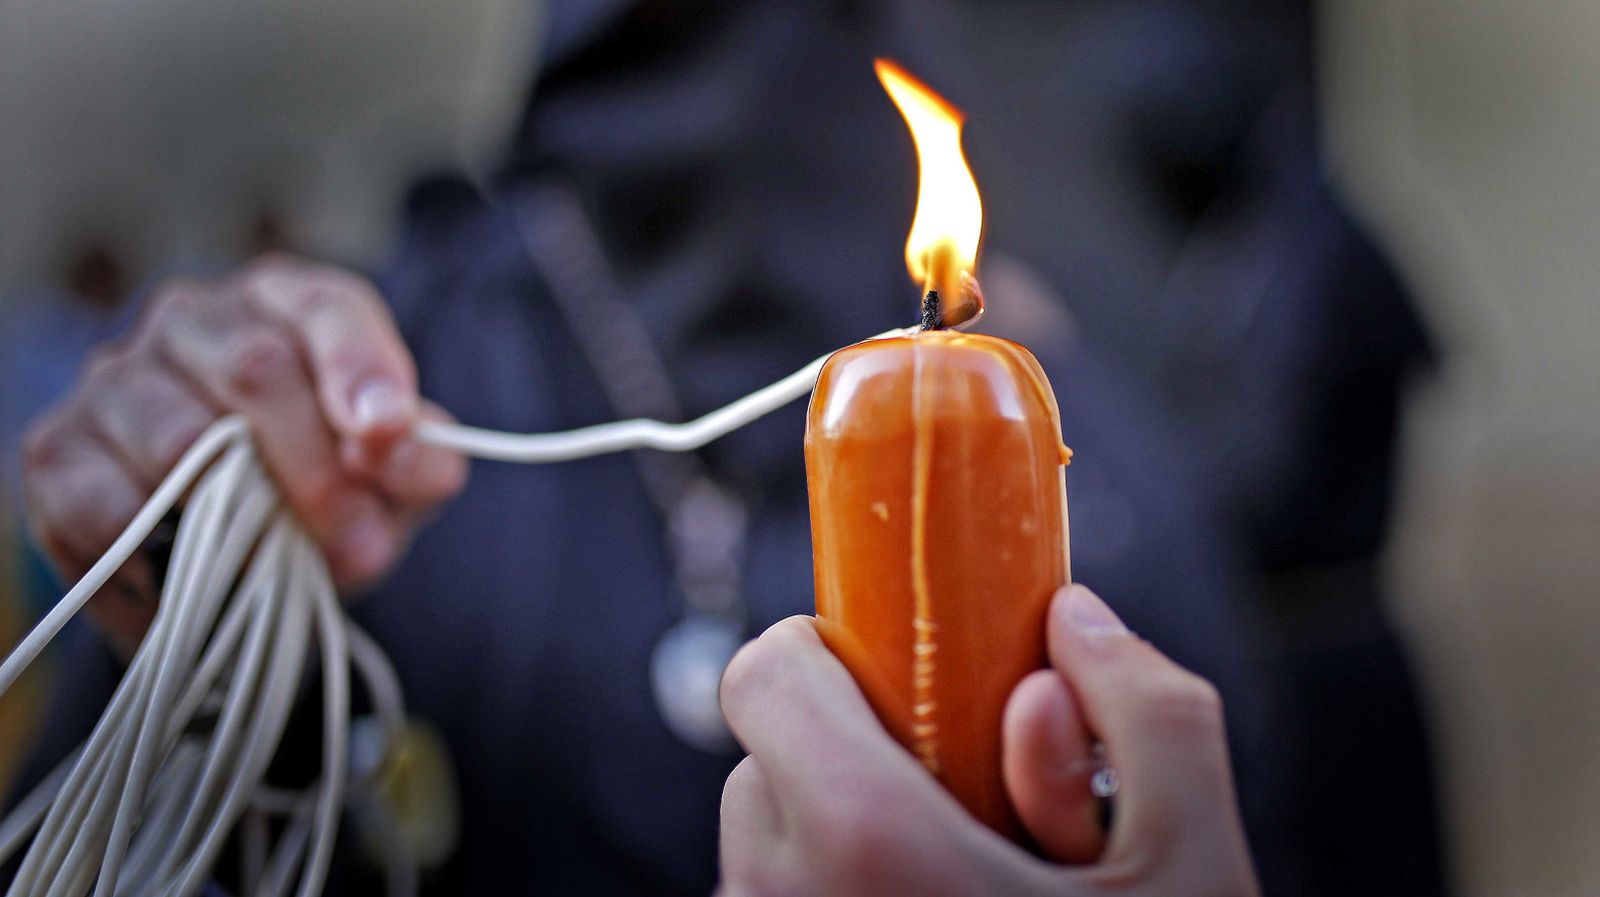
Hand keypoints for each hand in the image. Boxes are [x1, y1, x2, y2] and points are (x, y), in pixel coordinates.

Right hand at [21, 254, 466, 654]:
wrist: (238, 568)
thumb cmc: (326, 493)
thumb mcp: (396, 480)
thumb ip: (417, 461)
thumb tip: (402, 454)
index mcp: (285, 304)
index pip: (326, 310)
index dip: (361, 370)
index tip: (387, 431)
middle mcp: (194, 320)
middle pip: (254, 368)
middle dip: (315, 467)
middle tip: (356, 538)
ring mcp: (116, 378)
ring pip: (177, 438)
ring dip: (242, 519)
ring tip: (281, 566)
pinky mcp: (58, 451)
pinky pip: (106, 504)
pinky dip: (160, 554)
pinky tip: (193, 573)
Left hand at [716, 585, 1259, 896]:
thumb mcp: (1193, 860)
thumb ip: (1147, 711)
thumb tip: (1077, 620)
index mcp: (861, 843)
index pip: (763, 676)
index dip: (826, 651)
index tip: (894, 671)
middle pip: (770, 757)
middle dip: (860, 752)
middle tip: (972, 801)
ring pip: (773, 841)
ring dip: (852, 834)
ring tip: (972, 880)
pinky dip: (841, 892)